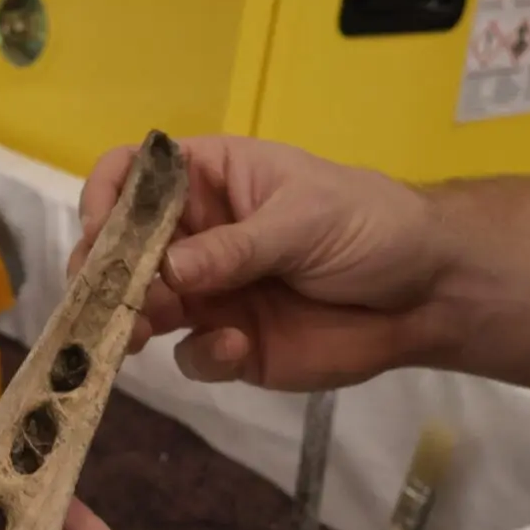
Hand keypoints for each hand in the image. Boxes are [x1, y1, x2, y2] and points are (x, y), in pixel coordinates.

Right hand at [70, 136, 460, 390]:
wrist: (427, 293)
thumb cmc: (370, 227)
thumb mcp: (306, 219)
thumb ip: (236, 246)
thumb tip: (168, 269)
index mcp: (209, 180)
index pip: (132, 175)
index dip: (105, 199)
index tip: (101, 235)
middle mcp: (196, 236)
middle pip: (121, 250)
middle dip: (105, 275)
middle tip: (104, 300)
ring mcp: (208, 293)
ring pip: (141, 308)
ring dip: (132, 321)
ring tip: (140, 333)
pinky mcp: (229, 344)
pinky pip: (189, 355)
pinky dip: (202, 354)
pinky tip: (237, 346)